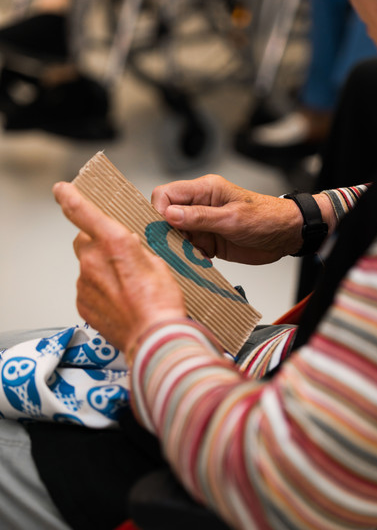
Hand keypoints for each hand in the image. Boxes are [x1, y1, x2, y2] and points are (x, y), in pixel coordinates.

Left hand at [53, 182, 185, 353]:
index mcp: (114, 242)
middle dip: (98, 244)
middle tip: (120, 258)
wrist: (154, 339)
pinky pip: (87, 288)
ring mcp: (85, 283)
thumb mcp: (159, 263)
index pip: (82, 212)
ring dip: (101, 271)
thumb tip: (128, 247)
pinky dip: (100, 291)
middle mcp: (93, 260)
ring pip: (87, 267)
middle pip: (84, 241)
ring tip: (126, 288)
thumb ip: (136, 250)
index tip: (62, 190)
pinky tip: (119, 301)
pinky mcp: (83, 303)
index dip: (70, 198)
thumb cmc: (161, 303)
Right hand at [152, 175, 303, 263]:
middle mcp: (201, 205)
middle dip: (167, 234)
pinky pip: (190, 250)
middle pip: (167, 217)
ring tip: (193, 256)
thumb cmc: (267, 218)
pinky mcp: (209, 241)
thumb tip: (169, 214)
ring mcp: (204, 224)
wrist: (288, 234)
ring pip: (176, 236)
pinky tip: (202, 261)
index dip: (159, 211)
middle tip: (177, 247)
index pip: (166, 195)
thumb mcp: (232, 218)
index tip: (163, 229)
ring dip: (180, 248)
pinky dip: (191, 258)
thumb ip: (200, 217)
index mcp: (204, 190)